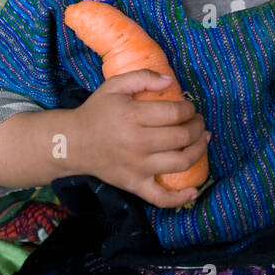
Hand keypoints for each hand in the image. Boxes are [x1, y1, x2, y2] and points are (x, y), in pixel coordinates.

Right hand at [70, 68, 208, 207]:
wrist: (72, 143)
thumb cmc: (96, 112)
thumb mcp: (114, 86)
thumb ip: (142, 77)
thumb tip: (170, 80)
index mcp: (133, 116)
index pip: (175, 113)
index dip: (190, 109)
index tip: (190, 108)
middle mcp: (138, 143)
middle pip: (182, 136)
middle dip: (198, 127)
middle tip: (198, 122)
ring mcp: (137, 167)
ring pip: (180, 162)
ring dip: (199, 151)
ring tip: (202, 141)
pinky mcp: (134, 185)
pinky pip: (160, 197)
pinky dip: (180, 198)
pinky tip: (194, 190)